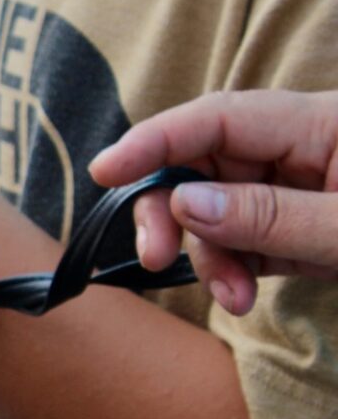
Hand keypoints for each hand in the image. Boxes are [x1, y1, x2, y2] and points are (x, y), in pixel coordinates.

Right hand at [90, 90, 337, 314]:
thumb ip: (271, 215)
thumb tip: (184, 204)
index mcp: (320, 124)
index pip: (219, 119)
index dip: (155, 141)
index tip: (103, 173)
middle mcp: (300, 149)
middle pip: (204, 165)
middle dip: (170, 213)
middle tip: (152, 257)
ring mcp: (297, 191)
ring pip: (216, 212)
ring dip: (208, 257)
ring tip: (233, 298)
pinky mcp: (297, 231)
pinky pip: (240, 243)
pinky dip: (230, 272)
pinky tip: (241, 297)